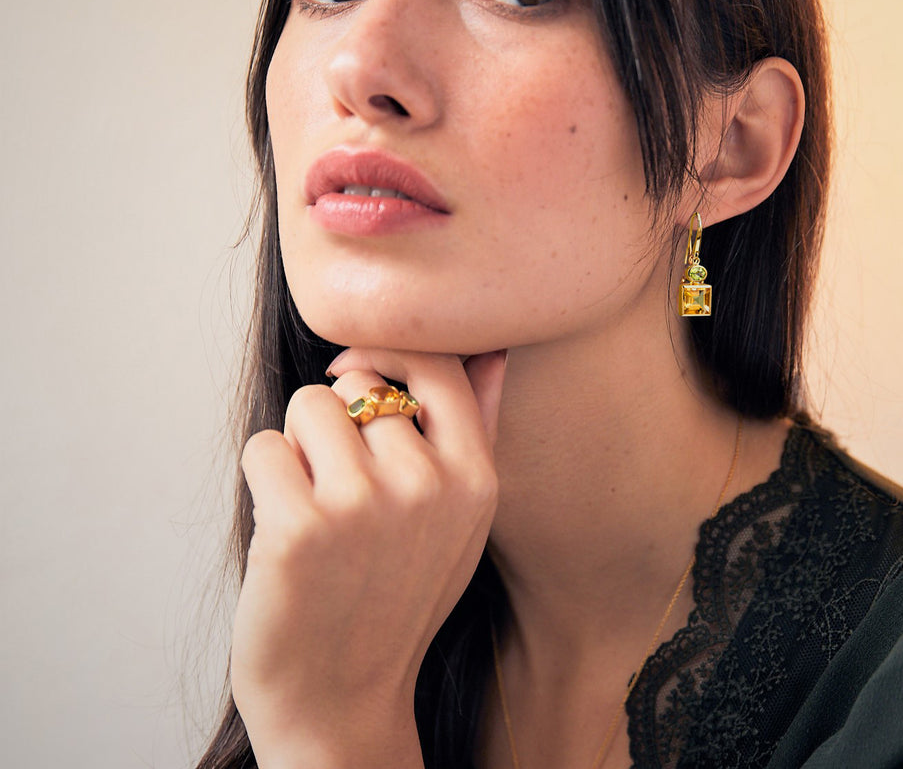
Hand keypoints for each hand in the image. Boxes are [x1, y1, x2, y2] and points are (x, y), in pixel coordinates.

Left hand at [229, 349, 506, 768]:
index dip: (389, 350)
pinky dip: (264, 477)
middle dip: (338, 420)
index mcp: (475, 479)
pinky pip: (264, 446)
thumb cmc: (399, 597)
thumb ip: (478, 427)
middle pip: (359, 383)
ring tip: (313, 502)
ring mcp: (364, 505)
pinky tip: (283, 525)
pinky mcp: (299, 528)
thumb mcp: (462, 518)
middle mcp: (428, 485)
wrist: (341, 701)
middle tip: (341, 485)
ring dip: (299, 444)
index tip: (354, 372)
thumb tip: (491, 348)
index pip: (437, 364)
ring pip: (309, 405)